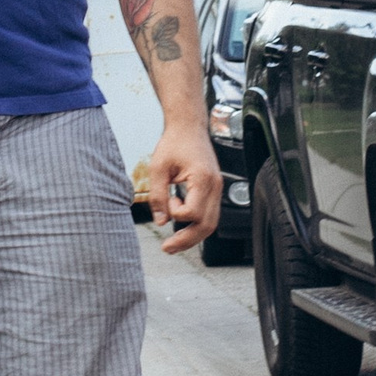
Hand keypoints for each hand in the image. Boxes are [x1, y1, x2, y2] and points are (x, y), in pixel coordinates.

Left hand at [146, 118, 222, 252]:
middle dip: (187, 240)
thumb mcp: (158, 168)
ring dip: (192, 236)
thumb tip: (160, 222)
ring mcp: (217, 188)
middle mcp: (215, 186)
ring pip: (211, 223)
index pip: (193, 212)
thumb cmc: (174, 142)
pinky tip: (182, 228)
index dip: (176, 212)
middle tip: (168, 248)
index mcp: (203, 179)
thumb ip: (158, 196)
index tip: (167, 199)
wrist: (188, 126)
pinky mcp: (214, 189)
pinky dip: (196, 224)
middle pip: (207, 225)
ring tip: (173, 245)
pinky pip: (209, 214)